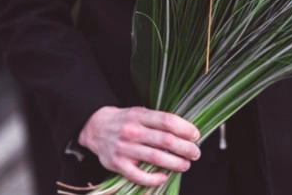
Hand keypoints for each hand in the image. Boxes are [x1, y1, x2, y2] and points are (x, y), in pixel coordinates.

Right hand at [78, 106, 200, 185]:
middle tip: (195, 152)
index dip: (185, 129)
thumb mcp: (140, 113)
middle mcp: (132, 132)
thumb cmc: (125, 121)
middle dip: (185, 148)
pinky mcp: (118, 164)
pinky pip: (139, 175)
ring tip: (186, 165)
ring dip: (175, 163)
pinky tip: (164, 176)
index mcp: (140, 116)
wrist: (95, 128)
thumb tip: (185, 131)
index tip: (195, 135)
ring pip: (156, 158)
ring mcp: (124, 149)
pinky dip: (154, 178)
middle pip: (166, 141)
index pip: (167, 121)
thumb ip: (158, 121)